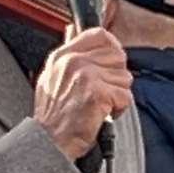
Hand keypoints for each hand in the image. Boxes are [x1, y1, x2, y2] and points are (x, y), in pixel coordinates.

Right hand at [33, 26, 131, 160]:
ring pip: (124, 78)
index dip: (112, 47)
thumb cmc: (52, 116)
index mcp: (63, 56)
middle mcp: (74, 62)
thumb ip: (66, 52)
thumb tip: (73, 30)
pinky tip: (103, 114)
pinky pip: (125, 96)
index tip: (112, 63)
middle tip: (104, 92)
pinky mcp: (97, 94)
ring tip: (100, 105)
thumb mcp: (51, 76)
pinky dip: (119, 109)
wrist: (48, 142)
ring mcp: (86, 76)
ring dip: (117, 95)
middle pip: (118, 56)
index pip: (100, 35)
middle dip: (116, 77)